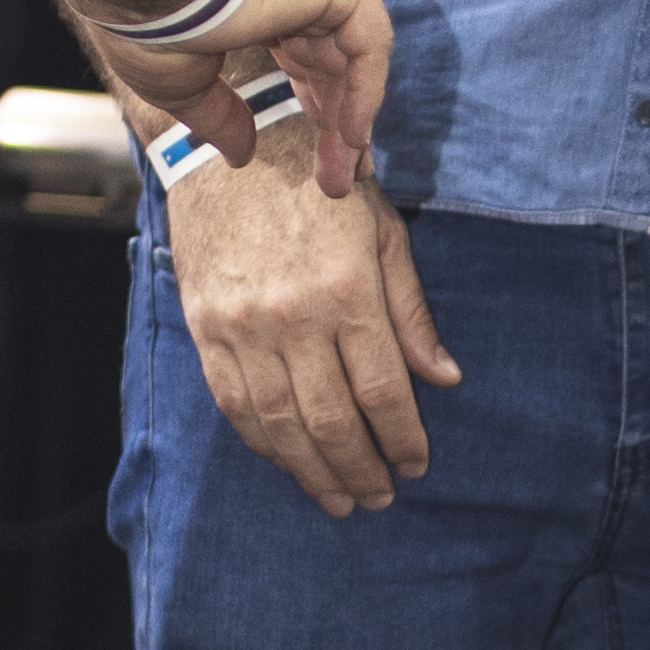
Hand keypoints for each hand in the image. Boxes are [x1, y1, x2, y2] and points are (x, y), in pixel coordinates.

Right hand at [97, 0, 392, 200]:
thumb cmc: (146, 20)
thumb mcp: (185, 85)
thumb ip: (221, 116)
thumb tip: (241, 155)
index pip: (305, 58)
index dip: (316, 110)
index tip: (324, 162)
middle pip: (333, 64)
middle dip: (338, 125)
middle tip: (342, 181)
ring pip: (352, 60)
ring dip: (351, 122)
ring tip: (346, 177)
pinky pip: (367, 45)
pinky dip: (363, 93)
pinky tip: (351, 139)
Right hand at [164, 117, 460, 514]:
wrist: (233, 150)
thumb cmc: (322, 189)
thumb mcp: (384, 235)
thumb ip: (412, 312)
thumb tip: (444, 379)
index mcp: (348, 291)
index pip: (382, 389)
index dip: (402, 438)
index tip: (416, 466)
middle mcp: (293, 316)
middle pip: (331, 419)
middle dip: (360, 468)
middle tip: (379, 498)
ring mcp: (242, 325)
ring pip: (279, 422)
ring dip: (311, 471)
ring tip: (337, 499)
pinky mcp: (205, 327)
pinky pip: (234, 402)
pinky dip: (263, 442)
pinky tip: (288, 461)